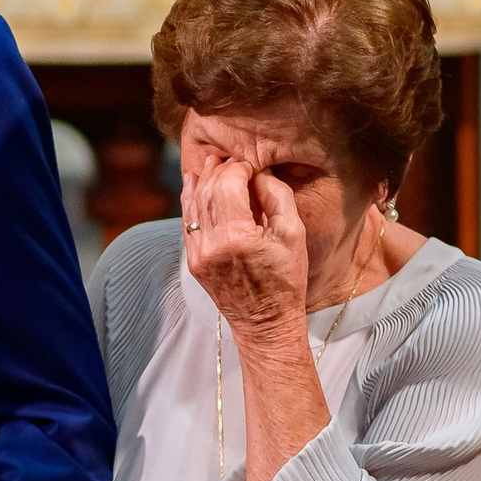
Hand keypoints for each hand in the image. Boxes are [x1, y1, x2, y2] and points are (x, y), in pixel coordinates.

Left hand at [180, 152, 306, 347]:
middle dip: (219, 171)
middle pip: (207, 192)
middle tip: (229, 157)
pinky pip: (187, 223)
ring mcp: (197, 255)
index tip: (251, 164)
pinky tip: (194, 185)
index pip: (228, 185)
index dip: (238, 168)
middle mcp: (210, 245)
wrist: (265, 323)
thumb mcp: (293, 234)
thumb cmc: (286, 279)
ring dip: (201, 182)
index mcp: (236, 237)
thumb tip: (259, 172)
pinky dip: (190, 201)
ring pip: (192, 206)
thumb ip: (276, 197)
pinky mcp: (193, 262)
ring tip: (210, 162)